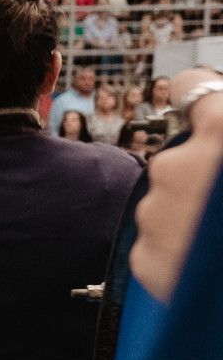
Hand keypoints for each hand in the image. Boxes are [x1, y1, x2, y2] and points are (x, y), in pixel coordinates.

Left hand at [132, 75, 222, 302]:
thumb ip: (222, 143)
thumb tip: (215, 131)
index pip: (195, 88)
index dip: (202, 98)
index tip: (207, 112)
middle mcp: (177, 165)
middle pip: (180, 160)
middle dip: (201, 180)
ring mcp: (155, 214)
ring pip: (168, 206)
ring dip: (191, 220)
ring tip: (222, 246)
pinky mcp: (144, 259)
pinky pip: (159, 246)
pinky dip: (181, 256)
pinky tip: (210, 272)